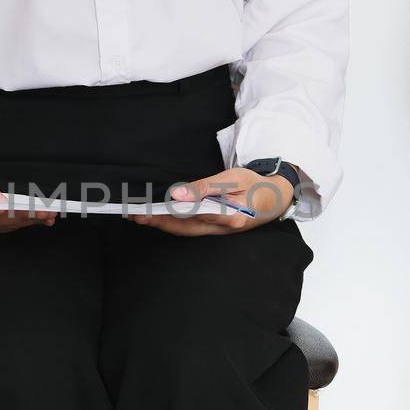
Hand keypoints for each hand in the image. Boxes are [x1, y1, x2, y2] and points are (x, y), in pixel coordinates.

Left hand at [130, 167, 294, 235]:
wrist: (277, 197)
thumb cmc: (256, 184)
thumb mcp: (233, 177)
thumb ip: (205, 186)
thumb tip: (177, 194)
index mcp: (228, 217)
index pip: (188, 216)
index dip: (164, 214)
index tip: (144, 210)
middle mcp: (222, 229)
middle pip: (183, 228)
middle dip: (156, 222)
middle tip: (132, 216)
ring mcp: (220, 232)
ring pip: (186, 231)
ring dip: (162, 224)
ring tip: (141, 217)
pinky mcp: (217, 230)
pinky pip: (192, 229)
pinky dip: (174, 224)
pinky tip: (162, 219)